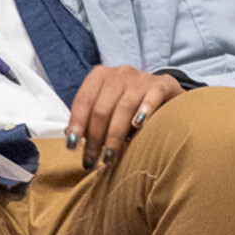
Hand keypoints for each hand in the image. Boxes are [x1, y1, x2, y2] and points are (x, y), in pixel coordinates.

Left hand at [64, 65, 185, 170]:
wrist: (163, 91)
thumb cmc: (128, 104)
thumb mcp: (106, 107)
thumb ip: (89, 119)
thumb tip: (71, 137)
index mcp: (100, 76)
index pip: (83, 101)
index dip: (76, 125)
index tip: (72, 147)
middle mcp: (119, 73)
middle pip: (102, 109)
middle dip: (94, 139)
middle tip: (92, 161)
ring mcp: (141, 78)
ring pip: (124, 108)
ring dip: (114, 136)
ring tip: (109, 157)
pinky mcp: (162, 84)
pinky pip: (152, 97)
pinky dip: (144, 111)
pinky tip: (138, 125)